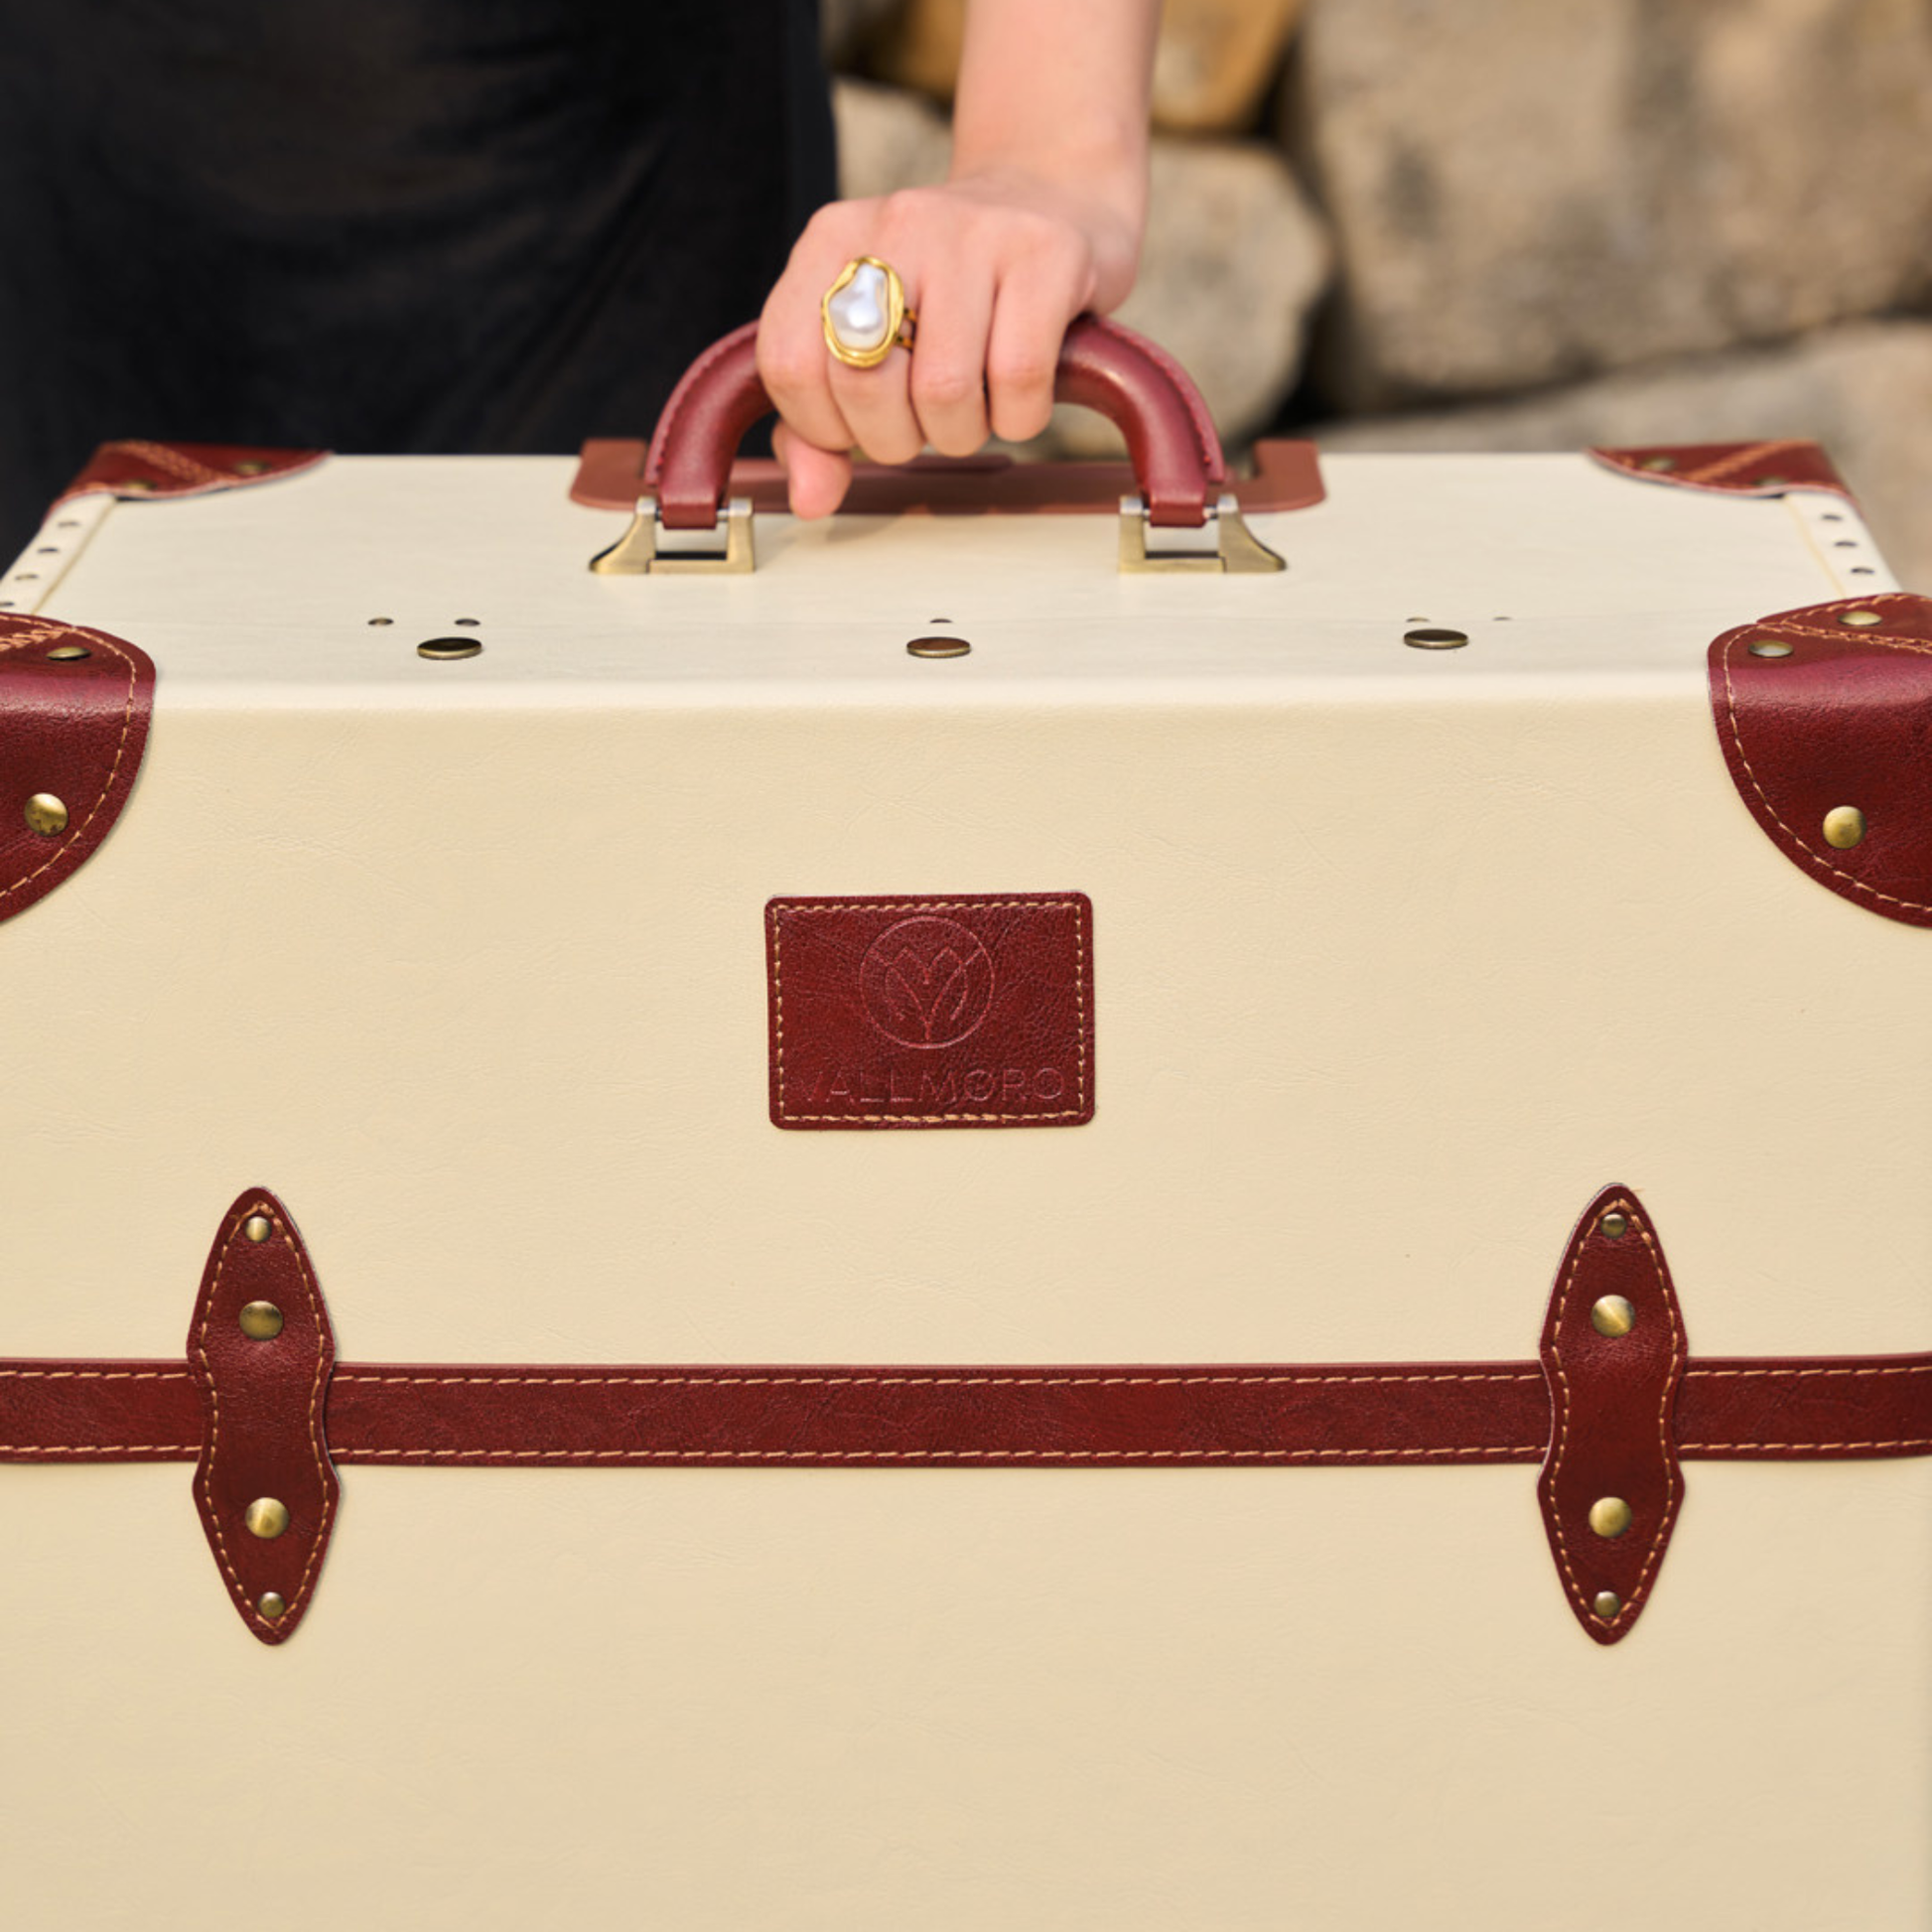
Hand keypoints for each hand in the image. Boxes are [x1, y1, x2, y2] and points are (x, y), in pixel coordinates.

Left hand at [757, 168, 1142, 518]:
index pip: (790, 366)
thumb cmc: (953, 295)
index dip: (823, 427)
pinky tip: (1019, 396)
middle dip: (898, 439)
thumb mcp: (871, 342)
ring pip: (943, 392)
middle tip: (925, 420)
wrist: (1051, 195)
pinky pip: (1018, 380)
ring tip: (975, 406)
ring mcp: (974, 233)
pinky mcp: (1047, 254)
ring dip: (962, 433)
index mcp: (832, 240)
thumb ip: (820, 425)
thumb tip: (811, 499)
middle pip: (866, 385)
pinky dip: (1019, 417)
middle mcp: (897, 223)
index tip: (859, 423)